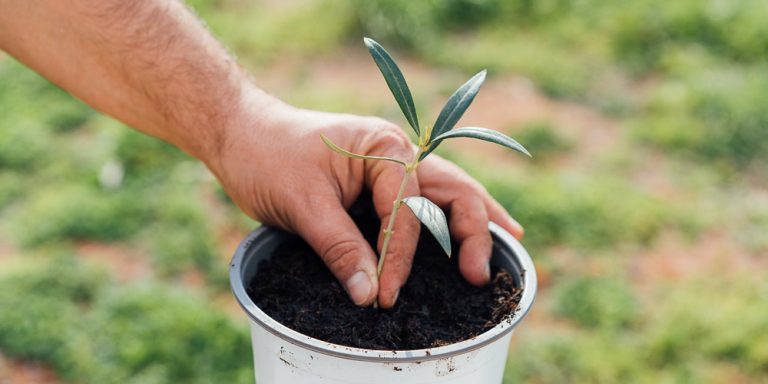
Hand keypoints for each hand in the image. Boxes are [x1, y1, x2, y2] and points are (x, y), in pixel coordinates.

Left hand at [207, 99, 523, 308]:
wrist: (242, 135)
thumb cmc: (268, 156)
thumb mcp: (302, 205)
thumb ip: (340, 248)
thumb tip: (370, 294)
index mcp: (384, 147)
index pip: (407, 211)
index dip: (399, 257)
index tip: (384, 295)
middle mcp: (398, 152)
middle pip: (451, 192)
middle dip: (470, 233)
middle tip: (478, 275)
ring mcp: (393, 165)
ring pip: (448, 192)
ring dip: (476, 220)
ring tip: (511, 243)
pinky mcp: (382, 183)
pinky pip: (426, 201)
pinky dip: (452, 216)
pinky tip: (479, 229)